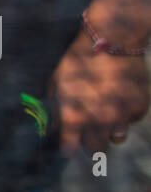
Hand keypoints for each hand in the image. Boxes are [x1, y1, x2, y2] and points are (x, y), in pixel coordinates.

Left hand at [51, 32, 149, 153]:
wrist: (113, 40)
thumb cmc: (79, 60)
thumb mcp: (58, 84)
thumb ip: (56, 109)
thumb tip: (53, 126)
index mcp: (75, 117)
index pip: (70, 148)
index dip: (68, 147)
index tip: (69, 146)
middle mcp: (99, 121)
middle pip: (96, 150)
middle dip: (90, 145)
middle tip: (89, 136)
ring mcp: (121, 115)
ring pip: (116, 138)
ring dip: (110, 131)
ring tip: (105, 117)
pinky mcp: (139, 106)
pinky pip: (131, 120)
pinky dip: (126, 115)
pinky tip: (120, 100)